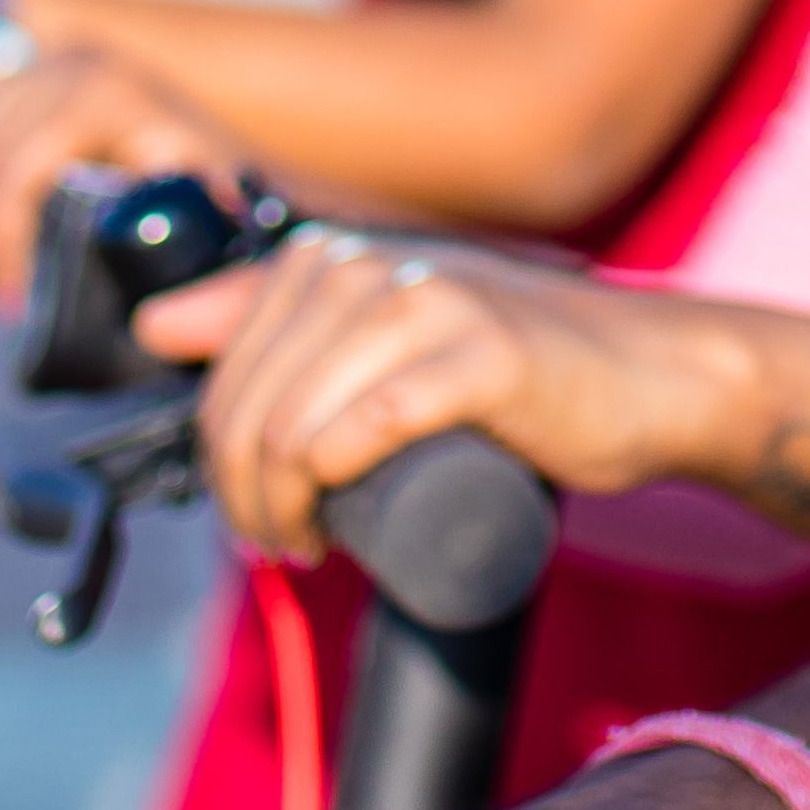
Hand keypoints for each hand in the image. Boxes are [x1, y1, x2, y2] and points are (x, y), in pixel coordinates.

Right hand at [0, 40, 262, 303]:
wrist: (213, 134)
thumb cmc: (226, 183)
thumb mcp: (228, 203)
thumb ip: (219, 244)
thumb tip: (176, 307)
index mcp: (110, 93)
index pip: (13, 171)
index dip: (1, 243)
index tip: (14, 306)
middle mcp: (68, 64)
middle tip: (4, 300)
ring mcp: (37, 60)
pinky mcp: (13, 67)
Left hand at [157, 241, 740, 556]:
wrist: (650, 376)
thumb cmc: (510, 370)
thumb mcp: (380, 334)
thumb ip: (276, 314)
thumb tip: (159, 328)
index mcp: (325, 261)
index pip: (219, 380)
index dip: (220, 465)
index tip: (256, 512)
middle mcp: (365, 266)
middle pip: (248, 413)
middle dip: (243, 502)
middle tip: (282, 548)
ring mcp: (426, 305)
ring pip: (293, 429)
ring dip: (279, 511)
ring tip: (306, 549)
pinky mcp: (484, 356)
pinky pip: (368, 426)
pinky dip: (334, 486)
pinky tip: (340, 529)